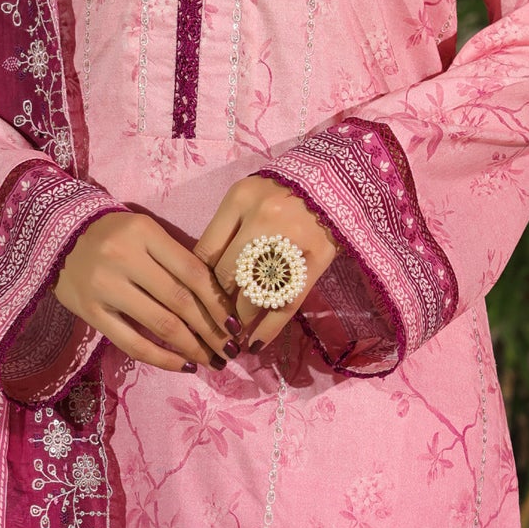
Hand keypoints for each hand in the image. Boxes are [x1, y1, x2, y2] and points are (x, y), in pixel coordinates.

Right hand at [55, 208, 235, 371]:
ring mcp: (106, 286)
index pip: (193, 272)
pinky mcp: (91, 312)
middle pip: (180, 301)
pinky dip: (162, 358)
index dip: (219, 302)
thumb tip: (218, 302)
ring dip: (193, 348)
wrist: (55, 234)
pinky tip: (184, 366)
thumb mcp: (145, 233)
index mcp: (145, 233)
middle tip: (232, 349)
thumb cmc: (112, 234)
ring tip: (214, 361)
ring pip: (161, 325)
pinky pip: (133, 343)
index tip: (237, 324)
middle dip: (212, 331)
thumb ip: (176, 259)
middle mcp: (125, 258)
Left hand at [195, 177, 336, 349]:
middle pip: (227, 276)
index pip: (206, 252)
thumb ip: (224, 230)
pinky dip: (268, 328)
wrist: (334, 183)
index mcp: (240, 199)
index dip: (196, 282)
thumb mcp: (246, 197)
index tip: (194, 301)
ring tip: (232, 335)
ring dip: (238, 320)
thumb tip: (202, 280)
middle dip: (216, 304)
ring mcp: (292, 240)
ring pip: (253, 293)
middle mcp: (263, 218)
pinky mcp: (316, 260)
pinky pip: (286, 302)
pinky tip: (254, 345)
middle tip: (212, 322)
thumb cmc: (281, 192)